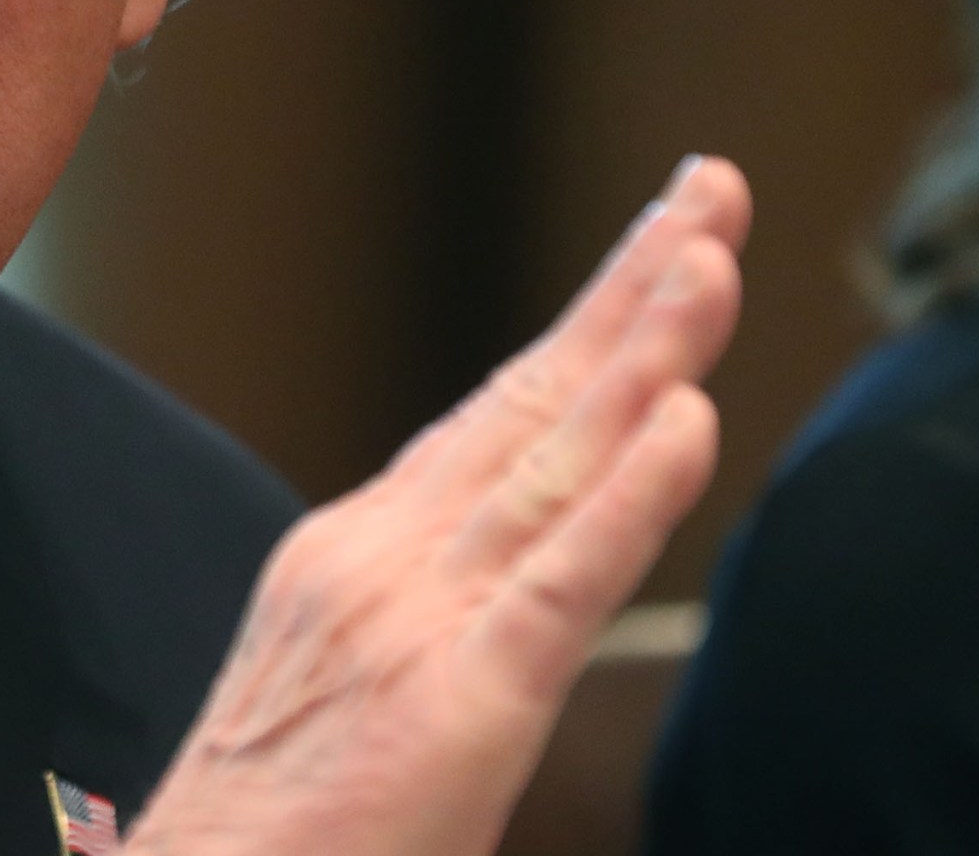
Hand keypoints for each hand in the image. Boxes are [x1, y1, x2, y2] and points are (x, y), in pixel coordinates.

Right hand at [133, 156, 750, 855]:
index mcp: (355, 558)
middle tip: (712, 187)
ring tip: (712, 253)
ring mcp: (410, 622)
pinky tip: (686, 421)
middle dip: (629, 288)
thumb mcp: (344, 700)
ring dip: (645, 350)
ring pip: (552, 464)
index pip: (495, 418)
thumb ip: (421, 628)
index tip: (662, 242)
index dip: (588, 328)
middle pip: (529, 402)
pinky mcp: (450, 704)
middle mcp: (378, 561)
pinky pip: (556, 586)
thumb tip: (503, 600)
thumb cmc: (267, 837)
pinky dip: (629, 496)